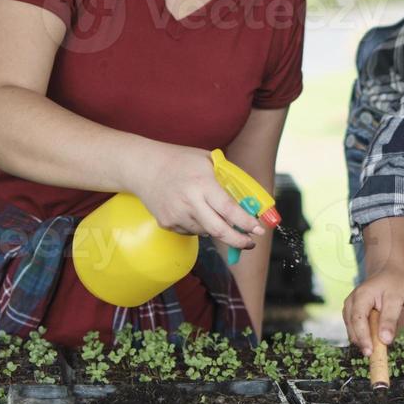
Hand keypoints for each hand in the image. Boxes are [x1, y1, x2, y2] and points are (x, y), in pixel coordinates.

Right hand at [130, 144, 262, 250]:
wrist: (144, 167)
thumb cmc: (181, 161)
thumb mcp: (209, 161)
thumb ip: (228, 178)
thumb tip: (250, 199)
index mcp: (202, 184)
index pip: (229, 209)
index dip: (247, 222)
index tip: (259, 229)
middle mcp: (189, 202)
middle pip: (219, 231)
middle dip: (238, 241)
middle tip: (250, 243)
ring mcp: (176, 215)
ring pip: (206, 232)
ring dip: (216, 228)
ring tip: (210, 209)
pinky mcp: (167, 224)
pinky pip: (191, 231)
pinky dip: (199, 225)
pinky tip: (192, 209)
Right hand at [343, 265, 403, 356]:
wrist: (387, 271)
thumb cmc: (393, 283)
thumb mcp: (396, 299)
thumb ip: (390, 319)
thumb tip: (385, 340)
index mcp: (360, 296)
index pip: (358, 320)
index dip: (363, 338)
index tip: (370, 352)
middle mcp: (350, 302)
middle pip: (353, 328)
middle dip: (363, 343)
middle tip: (376, 357)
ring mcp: (349, 308)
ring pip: (353, 331)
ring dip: (364, 340)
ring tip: (379, 347)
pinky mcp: (352, 314)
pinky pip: (356, 329)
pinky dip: (364, 336)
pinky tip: (375, 339)